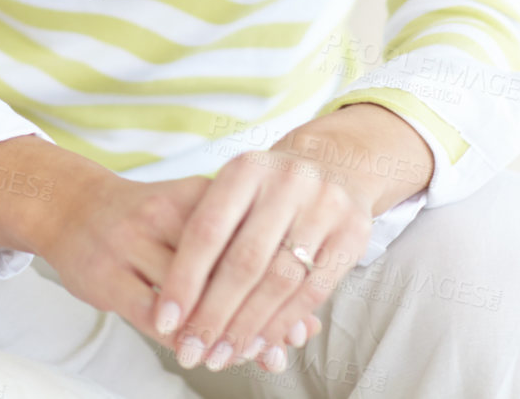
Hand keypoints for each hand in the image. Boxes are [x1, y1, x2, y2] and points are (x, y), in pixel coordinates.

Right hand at [37, 167, 320, 362]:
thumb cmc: (148, 220)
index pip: (250, 237)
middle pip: (224, 267)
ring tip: (243, 356)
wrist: (73, 206)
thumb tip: (302, 312)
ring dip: (220, 331)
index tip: (303, 319)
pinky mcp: (108, 273)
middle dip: (256, 313)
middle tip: (281, 347)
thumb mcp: (194, 218)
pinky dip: (180, 337)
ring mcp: (134, 240)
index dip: (280, 282)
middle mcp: (168, 210)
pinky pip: (153, 314)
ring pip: (191, 295)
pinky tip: (196, 352)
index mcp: (198, 191)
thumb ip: (239, 254)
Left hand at [152, 146, 373, 374]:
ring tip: (221, 355)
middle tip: (191, 351)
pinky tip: (260, 344)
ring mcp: (325, 203)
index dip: (184, 279)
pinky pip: (313, 290)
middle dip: (213, 314)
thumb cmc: (269, 191)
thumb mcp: (237, 194)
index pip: (208, 229)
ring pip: (279, 280)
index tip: (165, 321)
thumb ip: (209, 240)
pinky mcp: (353, 230)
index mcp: (248, 167)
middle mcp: (288, 179)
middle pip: (244, 260)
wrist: (335, 164)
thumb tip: (175, 313)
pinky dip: (282, 323)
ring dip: (246, 327)